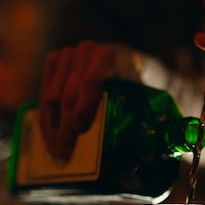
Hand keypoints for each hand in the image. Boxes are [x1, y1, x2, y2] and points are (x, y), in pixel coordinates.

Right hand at [38, 40, 139, 160]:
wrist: (121, 60)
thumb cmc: (133, 83)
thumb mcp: (141, 92)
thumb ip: (145, 112)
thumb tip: (160, 140)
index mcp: (108, 57)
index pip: (91, 82)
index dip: (84, 107)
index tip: (81, 130)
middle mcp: (85, 52)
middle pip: (68, 95)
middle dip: (65, 127)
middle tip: (65, 153)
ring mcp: (66, 55)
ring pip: (52, 97)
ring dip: (53, 127)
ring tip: (56, 150)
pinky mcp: (53, 62)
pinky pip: (43, 94)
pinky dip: (46, 118)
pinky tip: (49, 137)